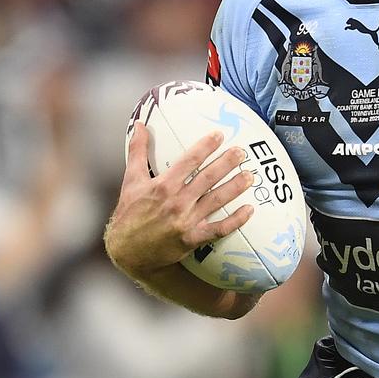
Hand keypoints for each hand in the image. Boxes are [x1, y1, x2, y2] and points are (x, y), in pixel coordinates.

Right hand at [104, 122, 253, 279]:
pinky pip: (218, 229)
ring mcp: (186, 221)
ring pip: (216, 201)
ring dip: (235, 187)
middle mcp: (176, 202)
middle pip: (207, 178)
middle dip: (226, 163)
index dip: (205, 147)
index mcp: (162, 186)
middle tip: (242, 152)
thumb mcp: (131, 181)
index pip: (188, 161)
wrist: (128, 252)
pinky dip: (235, 221)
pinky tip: (249, 210)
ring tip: (250, 176)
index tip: (219, 135)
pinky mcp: (192, 239)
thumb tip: (139, 125)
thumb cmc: (130, 214)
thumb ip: (137, 151)